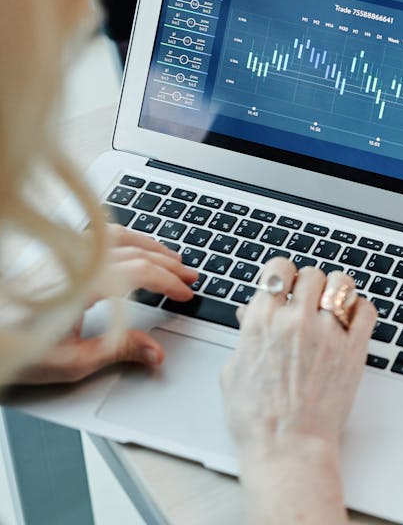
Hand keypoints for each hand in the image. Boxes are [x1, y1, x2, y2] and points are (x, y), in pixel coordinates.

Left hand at [14, 225, 197, 383]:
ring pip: (118, 236)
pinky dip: (127, 239)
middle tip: (190, 276)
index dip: (168, 283)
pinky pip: (99, 235)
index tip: (184, 295)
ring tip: (171, 258)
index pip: (139, 272)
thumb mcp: (72, 362)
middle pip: (134, 251)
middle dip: (168, 263)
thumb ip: (119, 351)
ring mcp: (64, 255)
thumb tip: (155, 352)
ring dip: (150, 245)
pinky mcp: (56, 257)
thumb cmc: (14, 347)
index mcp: (83, 284)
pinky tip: (133, 248)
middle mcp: (75, 261)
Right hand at [222, 259, 376, 523]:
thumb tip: (251, 313)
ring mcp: (329, 333)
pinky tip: (351, 320)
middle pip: (311, 273)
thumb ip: (246, 335)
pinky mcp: (355, 348)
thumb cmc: (258, 418)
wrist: (288, 446)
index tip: (285, 283)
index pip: (278, 268)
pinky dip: (360, 309)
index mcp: (263, 322)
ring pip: (341, 283)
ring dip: (335, 290)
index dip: (282, 273)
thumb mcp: (234, 371)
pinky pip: (367, 309)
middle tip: (307, 301)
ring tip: (331, 305)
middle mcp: (296, 321)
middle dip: (308, 284)